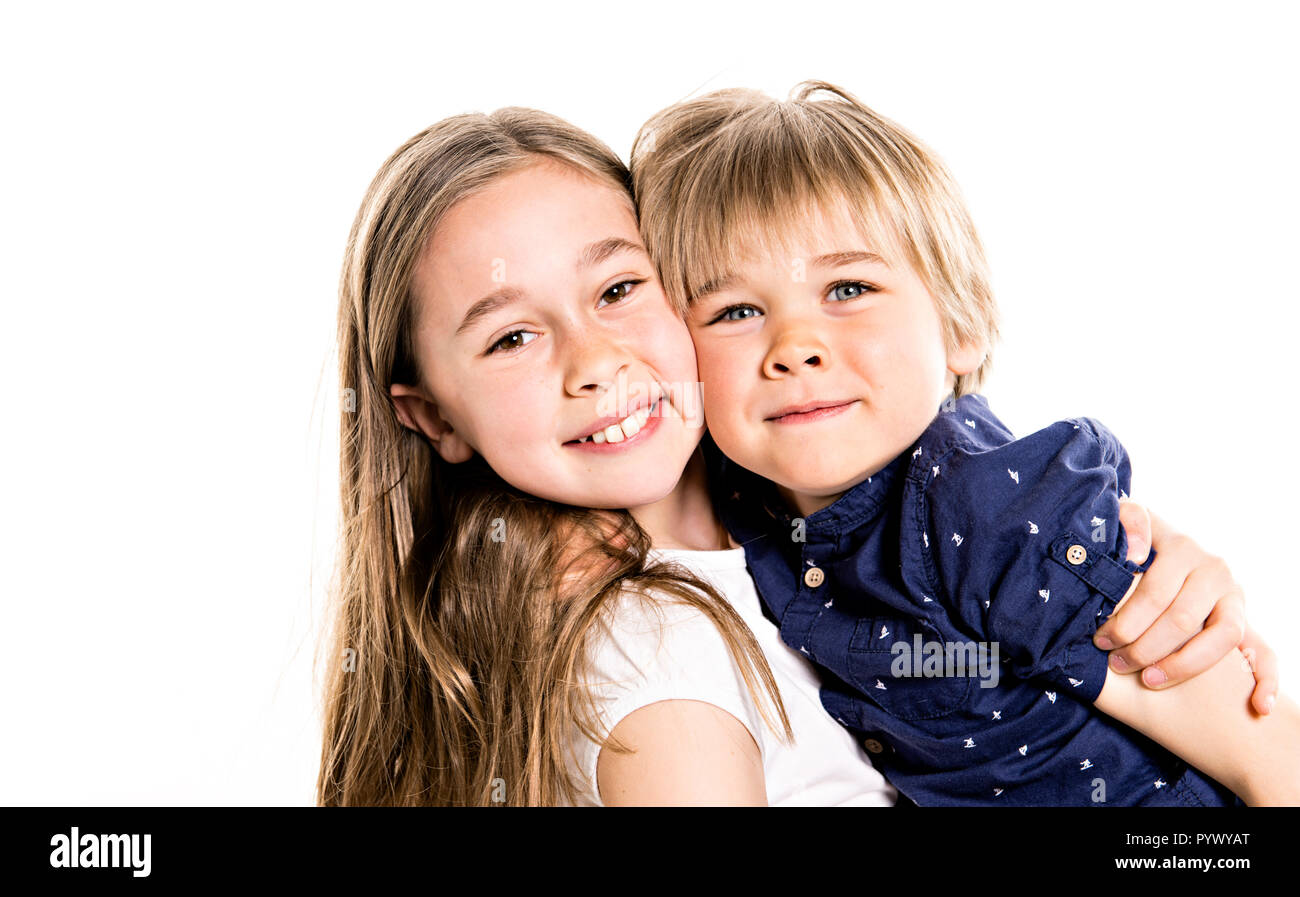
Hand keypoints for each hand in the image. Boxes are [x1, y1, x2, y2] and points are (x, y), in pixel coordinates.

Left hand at [1093, 501, 1278, 714]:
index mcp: (1182, 547)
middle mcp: (1214, 569)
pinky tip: (1259, 706)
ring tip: (1149, 681)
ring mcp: (1235, 594)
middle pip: (1183, 619)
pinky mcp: (1248, 618)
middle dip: (1144, 648)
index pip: (1155, 592)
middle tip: (1116, 664)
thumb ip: (1129, 525)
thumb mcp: (1128, 523)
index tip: (1101, 639)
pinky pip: (1266, 652)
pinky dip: (1267, 681)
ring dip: (1184, 666)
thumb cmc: (1136, 544)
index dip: (1125, 621)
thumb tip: (1136, 556)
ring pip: (1221, 638)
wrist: (1169, 548)